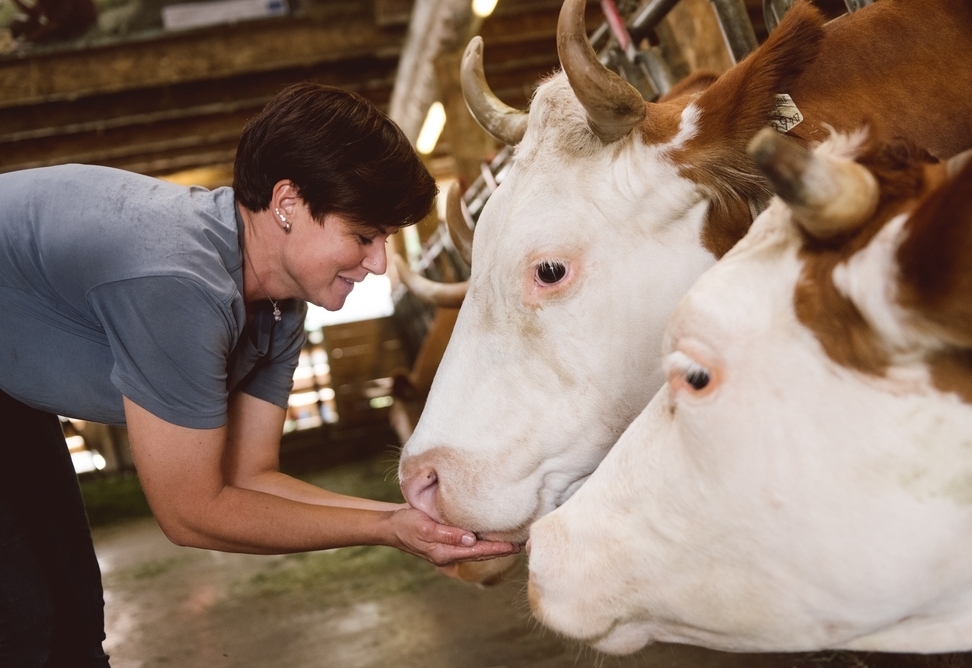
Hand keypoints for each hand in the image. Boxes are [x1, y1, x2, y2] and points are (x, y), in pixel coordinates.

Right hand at [388, 507, 519, 566]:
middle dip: (499, 550)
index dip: (497, 549)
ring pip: (475, 549)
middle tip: (520, 544)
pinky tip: (488, 533)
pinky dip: (481, 539)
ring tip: (510, 539)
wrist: (391, 524)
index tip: (514, 546)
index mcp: (445, 553)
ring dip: (492, 545)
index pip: (477, 551)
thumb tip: (470, 540)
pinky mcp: (446, 539)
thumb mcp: (424, 527)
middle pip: (480, 553)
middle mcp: (449, 553)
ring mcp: (447, 548)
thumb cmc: (405, 523)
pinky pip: (468, 542)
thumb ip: (447, 534)